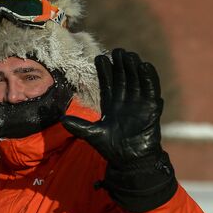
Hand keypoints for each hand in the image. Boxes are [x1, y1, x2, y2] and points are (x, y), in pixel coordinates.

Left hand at [61, 48, 176, 212]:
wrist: (130, 161)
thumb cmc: (112, 149)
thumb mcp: (92, 135)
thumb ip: (79, 126)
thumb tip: (62, 120)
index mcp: (111, 106)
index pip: (108, 84)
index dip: (105, 71)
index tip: (100, 57)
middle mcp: (125, 103)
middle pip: (123, 79)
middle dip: (120, 65)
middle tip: (117, 51)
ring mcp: (138, 104)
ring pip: (136, 81)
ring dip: (133, 68)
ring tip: (129, 54)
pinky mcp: (151, 109)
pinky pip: (151, 90)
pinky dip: (149, 78)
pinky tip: (145, 66)